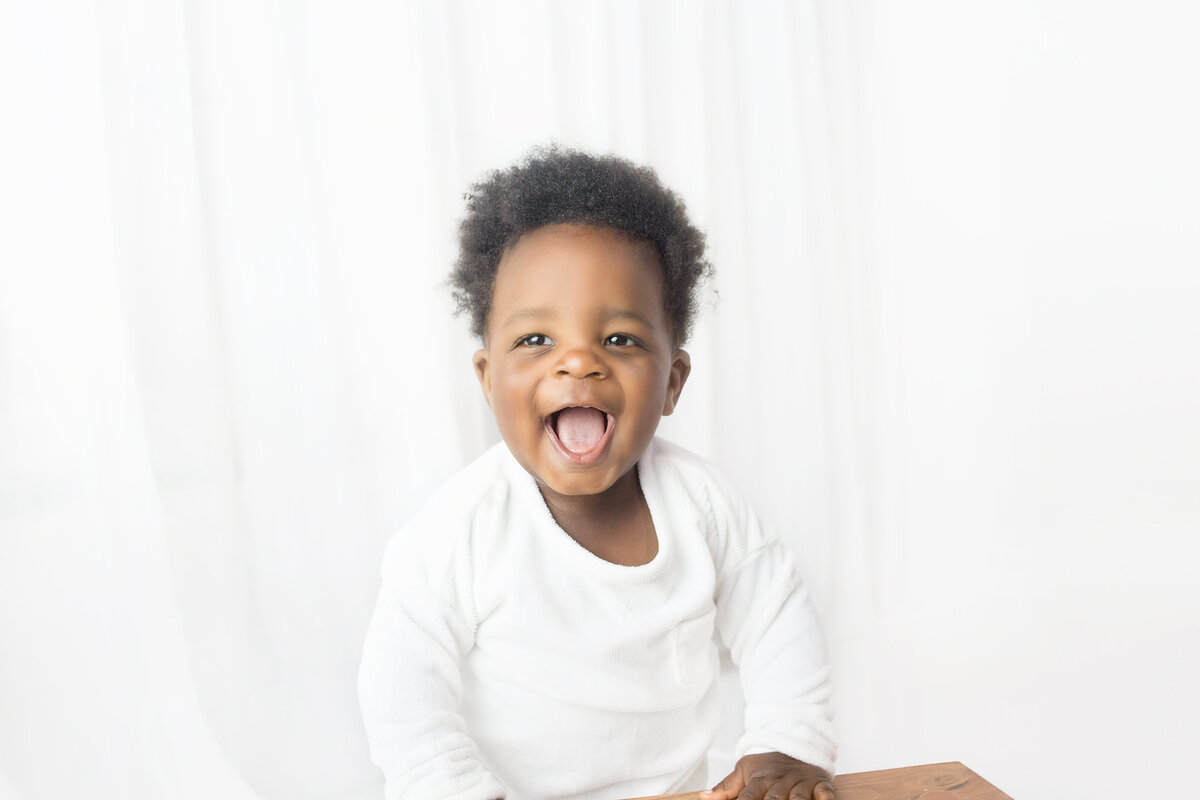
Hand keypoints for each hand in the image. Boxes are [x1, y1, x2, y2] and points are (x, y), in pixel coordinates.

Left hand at [701, 752, 834, 799]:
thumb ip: (725, 787)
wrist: (795, 742)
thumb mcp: (744, 770)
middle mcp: (780, 783)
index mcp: (759, 781)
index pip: (747, 798)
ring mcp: (801, 783)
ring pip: (799, 799)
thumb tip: (703, 797)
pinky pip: (825, 793)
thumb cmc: (766, 764)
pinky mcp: (820, 783)